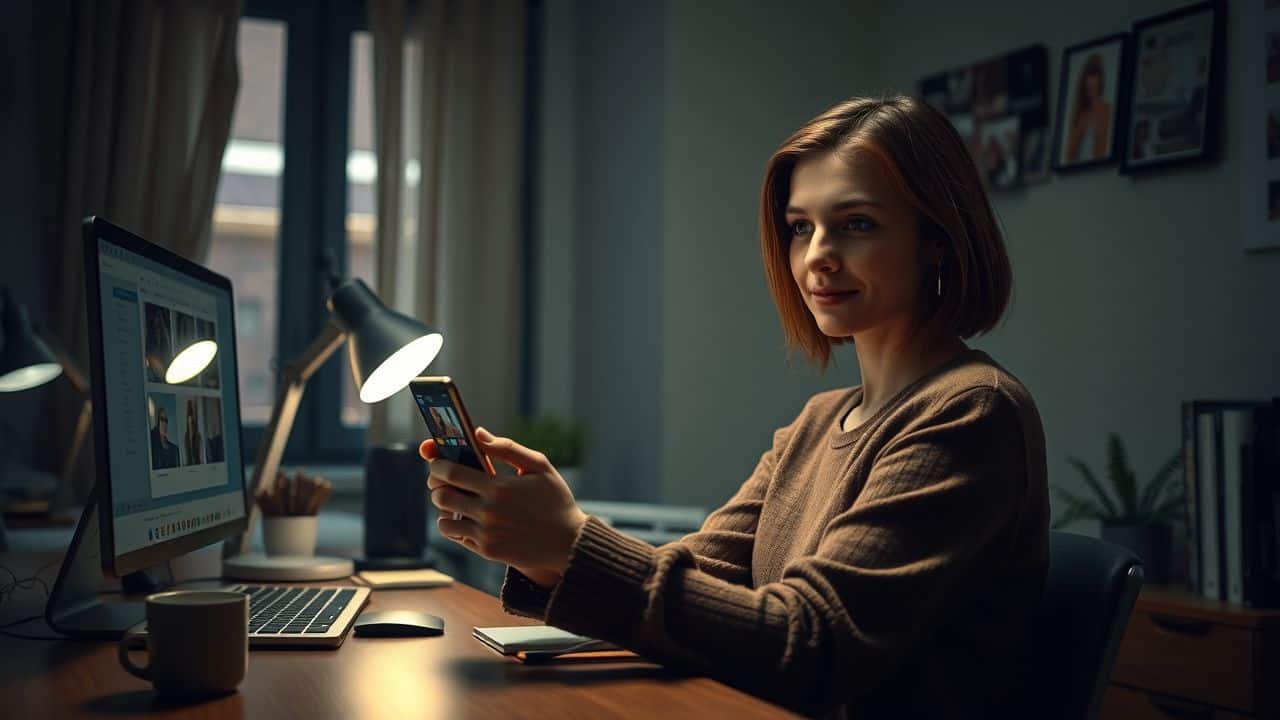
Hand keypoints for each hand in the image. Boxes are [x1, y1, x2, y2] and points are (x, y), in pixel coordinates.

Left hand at [420, 427, 587, 578]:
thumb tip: (479, 434)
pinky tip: (467, 518)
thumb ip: (507, 448)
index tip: (437, 461)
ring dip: (445, 509)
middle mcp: (489, 512)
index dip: (438, 464)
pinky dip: (456, 527)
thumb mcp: (539, 467)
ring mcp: (486, 534)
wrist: (569, 542)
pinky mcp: (487, 551)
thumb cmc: (556, 500)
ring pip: (444, 521)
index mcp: (499, 487)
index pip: (452, 472)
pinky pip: (457, 537)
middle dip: (437, 485)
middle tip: (443, 481)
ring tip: (455, 501)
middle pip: (441, 496)